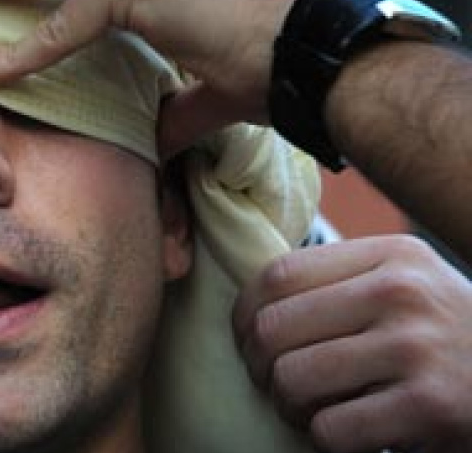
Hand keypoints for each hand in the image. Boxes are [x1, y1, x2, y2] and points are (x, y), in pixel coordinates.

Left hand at [233, 236, 471, 452]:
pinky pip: (330, 429)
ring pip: (292, 379)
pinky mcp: (429, 406)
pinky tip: (347, 432)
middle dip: (259, 366)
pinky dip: (324, 438)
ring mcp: (416, 348)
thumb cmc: (447, 336)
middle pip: (273, 328)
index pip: (278, 274)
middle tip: (276, 383)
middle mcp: (401, 293)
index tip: (249, 339)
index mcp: (389, 256)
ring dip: (289, 406)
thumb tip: (250, 305)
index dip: (245, 313)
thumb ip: (338, 283)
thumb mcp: (405, 285)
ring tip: (310, 409)